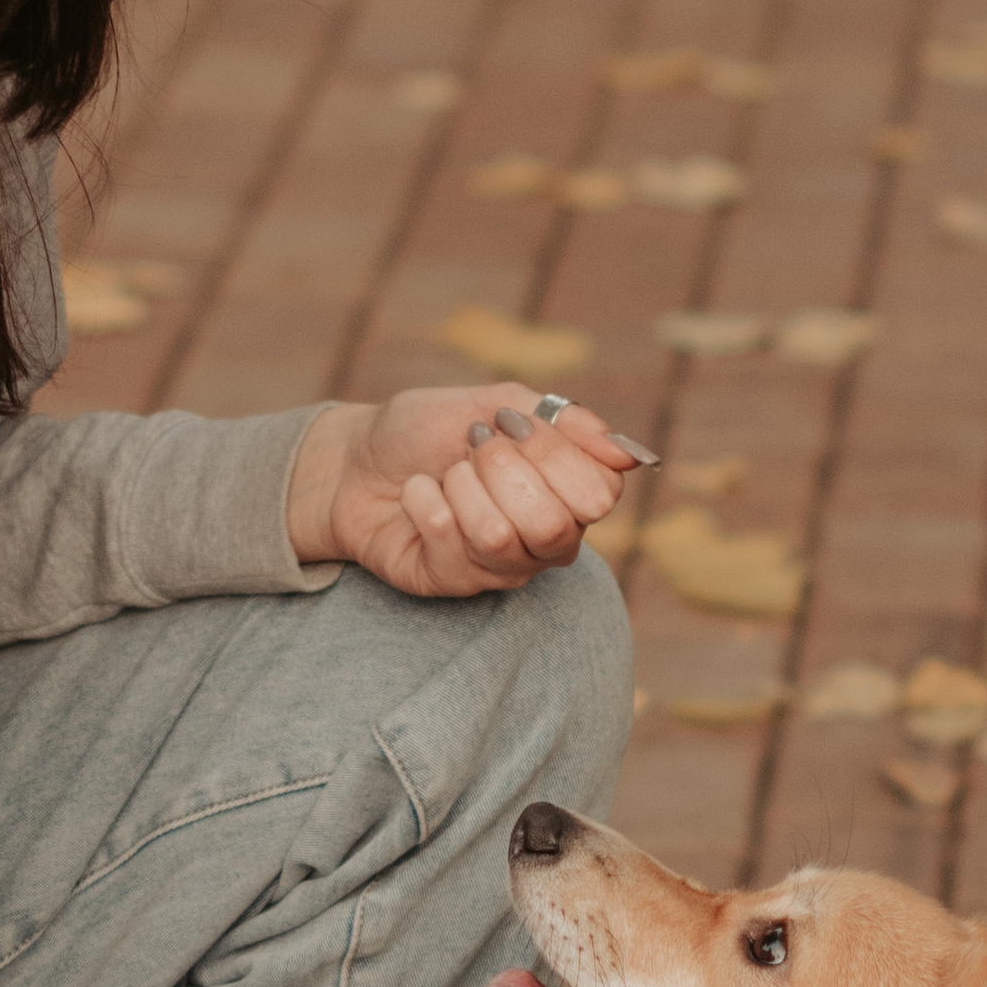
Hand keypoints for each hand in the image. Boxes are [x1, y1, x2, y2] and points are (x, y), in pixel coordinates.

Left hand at [287, 389, 640, 597]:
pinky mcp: (453, 584)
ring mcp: (501, 568)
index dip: (552, 454)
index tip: (510, 424)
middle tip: (470, 450)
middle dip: (500, 471)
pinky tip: (415, 495)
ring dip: (458, 487)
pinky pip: (450, 548)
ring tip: (441, 476)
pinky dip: (423, 501)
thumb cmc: (429, 429)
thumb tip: (631, 455)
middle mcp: (545, 540)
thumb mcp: (498, 402)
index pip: (599, 494)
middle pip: (553, 526)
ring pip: (499, 538)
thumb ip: (565, 423)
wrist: (355, 456)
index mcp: (569, 494)